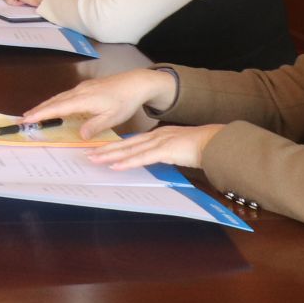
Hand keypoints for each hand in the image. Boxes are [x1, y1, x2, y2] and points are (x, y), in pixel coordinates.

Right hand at [22, 67, 177, 137]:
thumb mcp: (112, 118)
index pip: (58, 108)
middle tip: (23, 118)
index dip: (42, 114)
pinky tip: (54, 106)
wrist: (135, 82)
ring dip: (45, 105)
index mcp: (84, 100)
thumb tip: (80, 136)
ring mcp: (82, 88)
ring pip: (59, 97)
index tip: (27, 119)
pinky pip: (65, 95)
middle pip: (54, 101)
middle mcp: (79, 92)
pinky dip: (55, 102)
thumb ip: (94, 126)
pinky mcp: (86, 87)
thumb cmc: (125, 101)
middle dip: (38, 110)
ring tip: (33, 113)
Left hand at [87, 123, 224, 171]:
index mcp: (158, 136)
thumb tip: (157, 158)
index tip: (100, 148)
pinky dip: (127, 162)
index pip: (131, 141)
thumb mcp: (178, 148)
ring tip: (94, 159)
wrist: (215, 142)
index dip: (115, 145)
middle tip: (88, 153)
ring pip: (129, 150)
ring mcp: (159, 142)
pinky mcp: (165, 151)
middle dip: (106, 149)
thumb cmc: (200, 147)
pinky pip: (142, 158)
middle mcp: (155, 137)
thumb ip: (166, 152)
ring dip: (110, 155)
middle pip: (125, 144)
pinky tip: (115, 166)